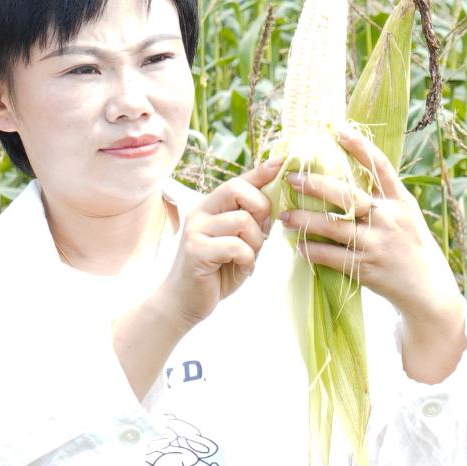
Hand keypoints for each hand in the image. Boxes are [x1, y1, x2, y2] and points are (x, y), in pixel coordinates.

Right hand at [117, 167, 282, 392]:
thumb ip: (252, 221)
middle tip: (260, 234)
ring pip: (243, 221)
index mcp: (211, 206)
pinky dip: (246, 260)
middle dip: (261, 209)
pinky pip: (237, 247)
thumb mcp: (239, 242)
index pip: (239, 181)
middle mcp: (201, 212)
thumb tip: (275, 198)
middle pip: (238, 189)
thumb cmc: (216, 272)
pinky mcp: (196, 250)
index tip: (281, 162)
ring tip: (245, 258)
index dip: (262, 172)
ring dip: (255, 243)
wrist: (185, 302)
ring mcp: (196, 230)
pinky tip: (238, 268)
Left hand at [287, 129, 466, 376]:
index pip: (380, 166)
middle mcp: (389, 219)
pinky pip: (331, 256)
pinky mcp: (366, 268)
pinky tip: (298, 246)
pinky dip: (311, 250)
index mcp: (401, 202)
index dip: (359, 145)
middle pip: (347, 194)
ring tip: (284, 216)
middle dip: (316, 184)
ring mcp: (377, 244)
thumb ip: (384, 198)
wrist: (427, 290)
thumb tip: (351, 173)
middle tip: (291, 178)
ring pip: (332, 226)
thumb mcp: (407, 217)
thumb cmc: (412, 248)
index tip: (336, 129)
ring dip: (304, 220)